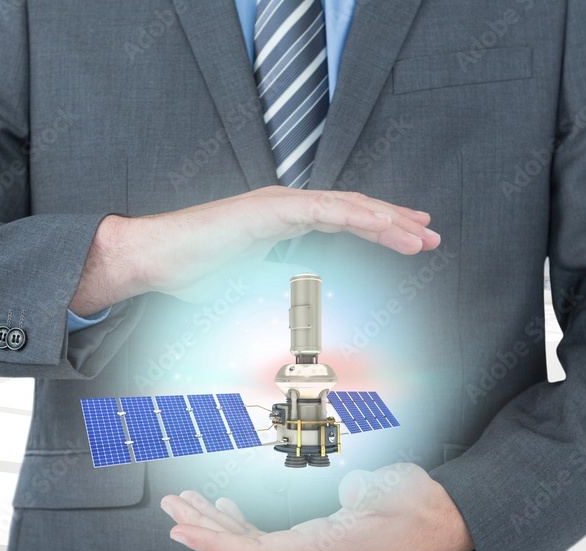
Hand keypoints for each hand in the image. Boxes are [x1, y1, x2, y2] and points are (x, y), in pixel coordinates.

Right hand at [69, 186, 439, 314]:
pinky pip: (325, 211)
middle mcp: (287, 206)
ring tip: (421, 233)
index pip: (343, 219)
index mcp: (284, 220)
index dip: (378, 226)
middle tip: (430, 235)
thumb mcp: (249, 286)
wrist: (155, 259)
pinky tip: (386, 225)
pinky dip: (359, 217)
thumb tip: (300, 312)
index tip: (409, 238)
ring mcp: (279, 204)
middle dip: (395, 222)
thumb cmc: (192, 274)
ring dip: (387, 220)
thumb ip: (278, 288)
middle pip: (354, 210)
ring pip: (348, 207)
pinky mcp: (270, 209)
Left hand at [159, 463, 473, 550]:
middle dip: (202, 526)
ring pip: (251, 545)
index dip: (212, 542)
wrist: (439, 522)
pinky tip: (225, 508)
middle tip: (170, 504)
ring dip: (216, 524)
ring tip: (185, 502)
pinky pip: (267, 540)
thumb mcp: (390, 491)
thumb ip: (363, 492)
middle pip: (242, 550)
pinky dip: (241, 524)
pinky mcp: (315, 545)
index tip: (180, 528)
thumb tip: (347, 493)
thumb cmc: (416, 506)